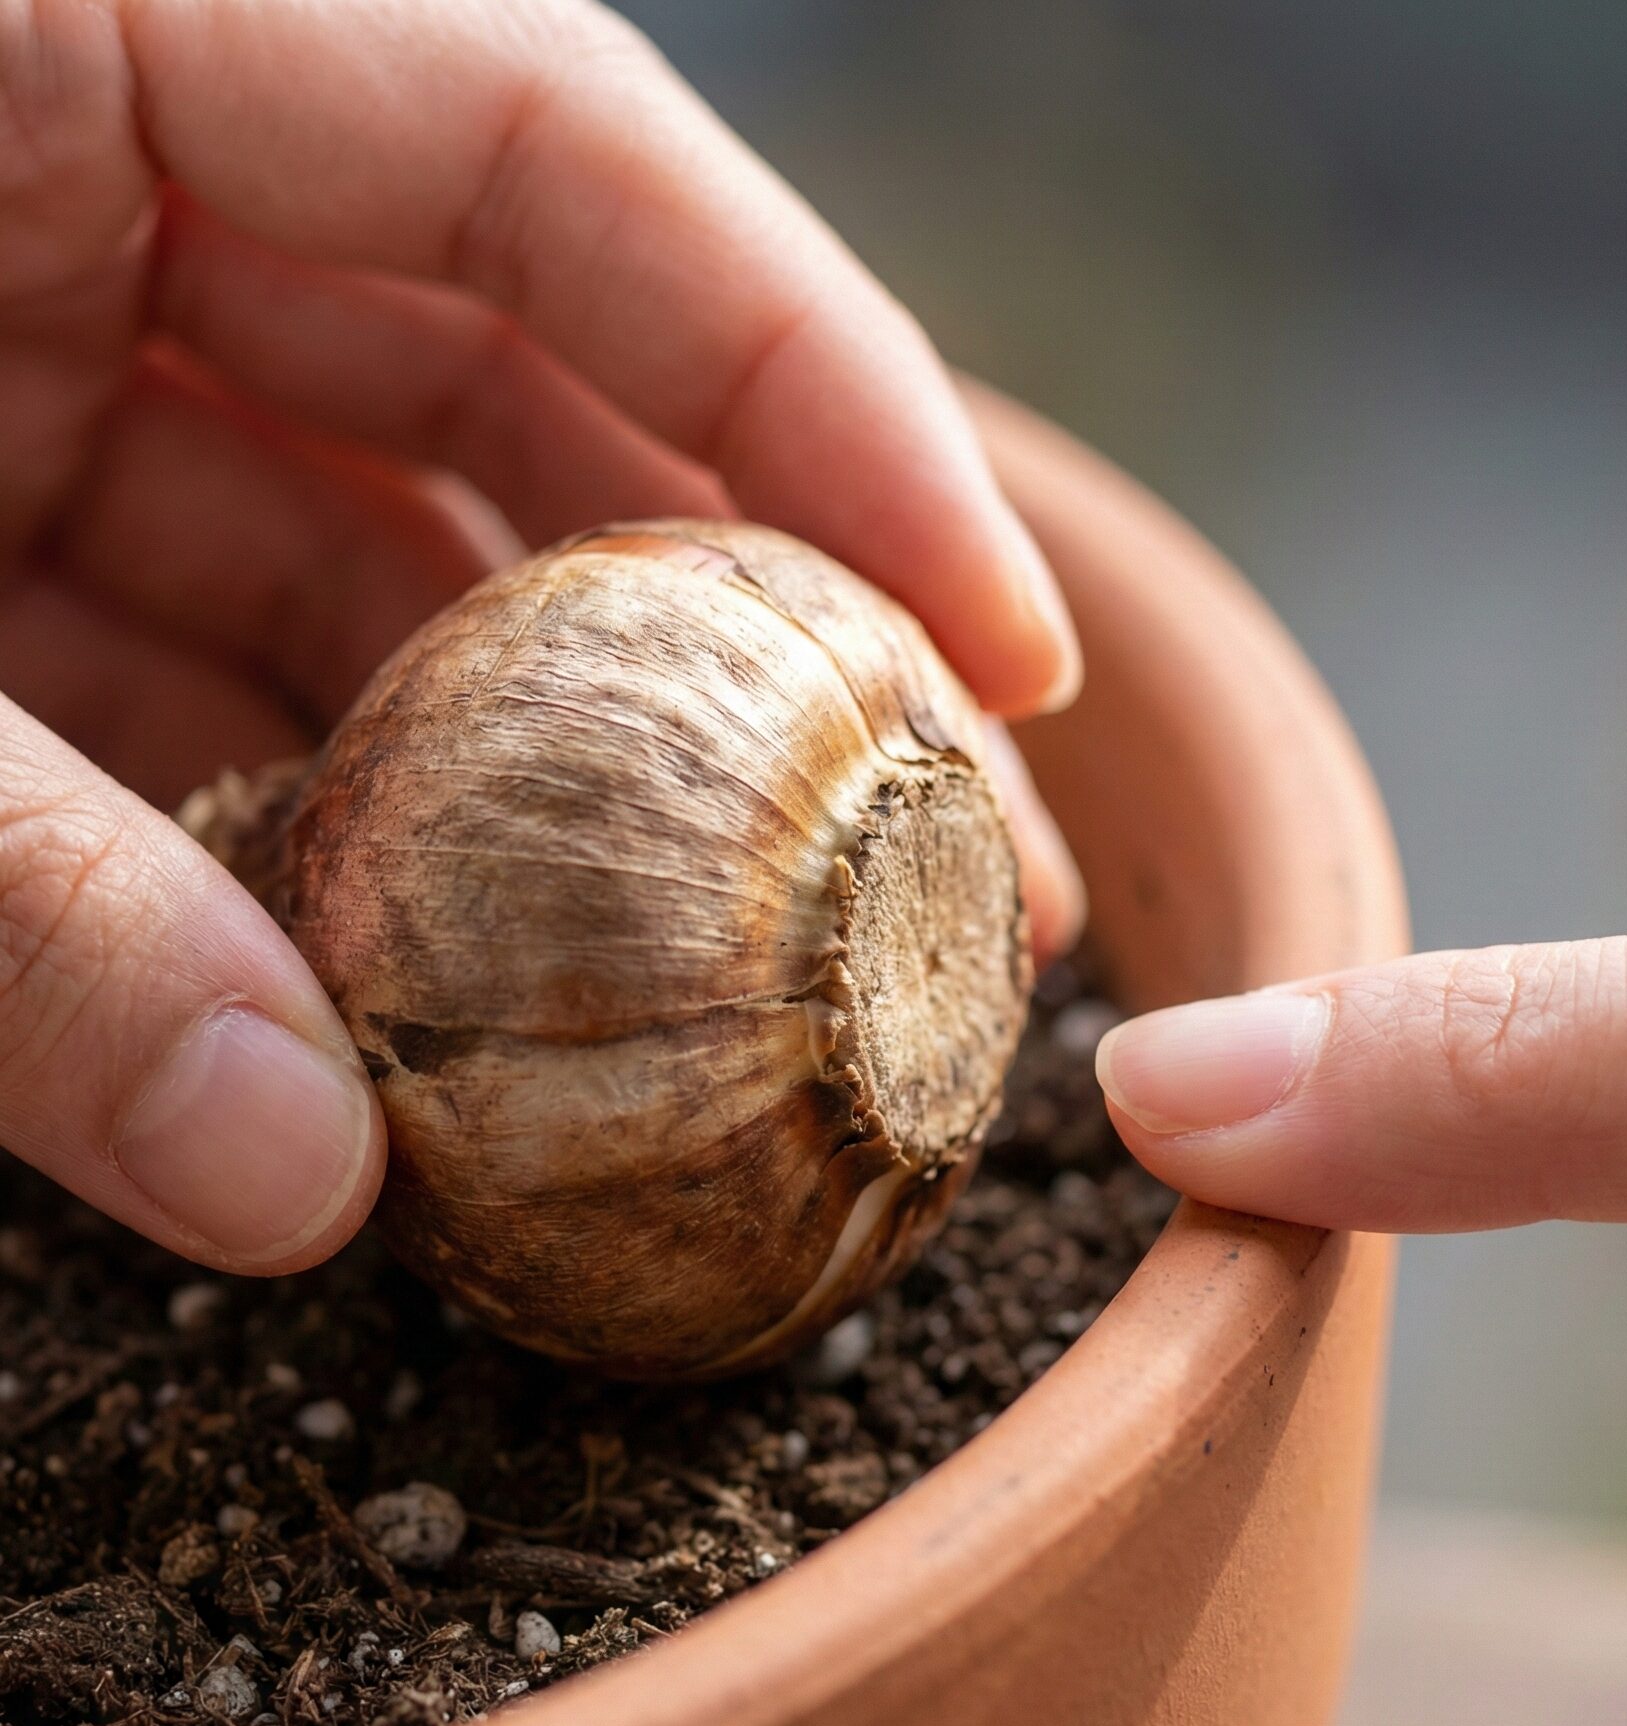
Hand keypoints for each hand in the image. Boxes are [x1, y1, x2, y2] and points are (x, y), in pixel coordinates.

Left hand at [0, 0, 1079, 1276]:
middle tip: (931, 878)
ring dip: (535, 774)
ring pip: (377, 533)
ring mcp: (18, 317)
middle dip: (739, 635)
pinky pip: (205, 626)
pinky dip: (319, 802)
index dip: (837, 405)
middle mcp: (90, 148)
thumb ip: (10, 910)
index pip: (568, 159)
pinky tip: (437, 983)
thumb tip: (298, 1199)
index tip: (1019, 657)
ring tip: (712, 985)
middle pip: (533, 375)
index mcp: (73, 11)